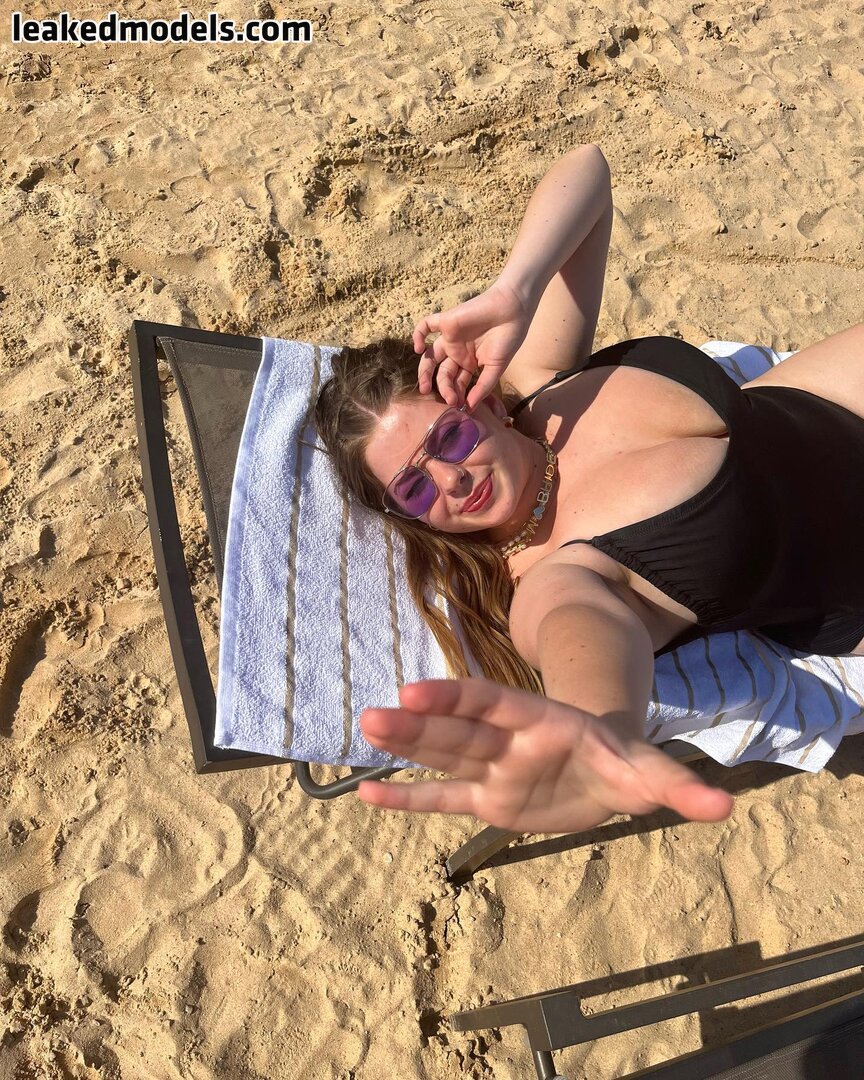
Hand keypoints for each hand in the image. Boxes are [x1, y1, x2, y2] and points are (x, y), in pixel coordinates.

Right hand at [358, 679, 734, 834]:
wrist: (606, 773)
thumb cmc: (621, 762)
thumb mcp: (649, 773)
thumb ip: (677, 785)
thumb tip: (724, 805)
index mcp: (541, 722)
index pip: (493, 704)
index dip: (456, 697)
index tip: (416, 690)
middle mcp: (508, 741)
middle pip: (459, 730)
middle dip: (420, 722)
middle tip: (374, 713)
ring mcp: (492, 770)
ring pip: (444, 756)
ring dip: (406, 744)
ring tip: (366, 727)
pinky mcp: (487, 802)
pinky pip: (443, 799)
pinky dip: (409, 798)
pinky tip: (368, 791)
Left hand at [413, 280, 533, 411]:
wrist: (513, 310)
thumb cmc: (508, 338)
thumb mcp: (496, 367)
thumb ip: (482, 387)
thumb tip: (469, 408)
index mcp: (469, 363)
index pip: (457, 382)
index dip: (456, 394)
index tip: (458, 406)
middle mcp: (457, 352)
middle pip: (443, 373)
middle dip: (444, 388)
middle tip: (449, 399)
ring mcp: (450, 337)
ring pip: (430, 356)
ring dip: (425, 372)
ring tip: (424, 387)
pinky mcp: (447, 322)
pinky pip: (426, 326)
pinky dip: (418, 335)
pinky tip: (419, 348)